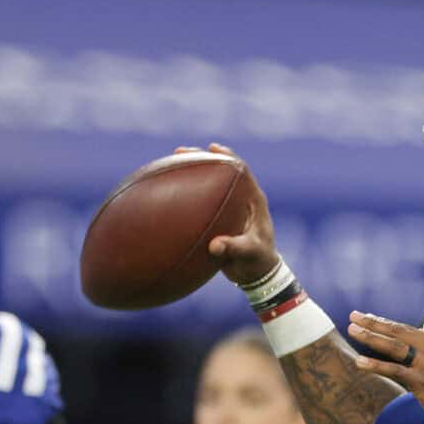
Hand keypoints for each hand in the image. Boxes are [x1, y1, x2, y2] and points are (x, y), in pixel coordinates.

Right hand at [174, 143, 279, 284]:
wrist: (257, 275)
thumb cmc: (258, 261)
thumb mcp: (249, 254)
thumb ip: (234, 248)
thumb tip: (214, 245)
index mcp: (254, 201)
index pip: (242, 171)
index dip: (228, 157)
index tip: (212, 148)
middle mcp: (242, 199)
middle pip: (222, 171)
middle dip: (203, 159)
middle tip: (181, 151)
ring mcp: (230, 207)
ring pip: (209, 184)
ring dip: (192, 172)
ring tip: (171, 162)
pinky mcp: (219, 217)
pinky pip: (200, 200)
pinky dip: (186, 194)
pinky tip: (166, 191)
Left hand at [346, 311, 423, 423]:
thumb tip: (414, 357)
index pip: (409, 330)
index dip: (388, 324)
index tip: (371, 318)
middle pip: (399, 332)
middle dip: (375, 322)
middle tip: (354, 315)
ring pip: (394, 346)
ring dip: (371, 336)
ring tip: (352, 330)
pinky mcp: (422, 381)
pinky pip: (394, 370)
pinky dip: (375, 364)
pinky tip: (359, 361)